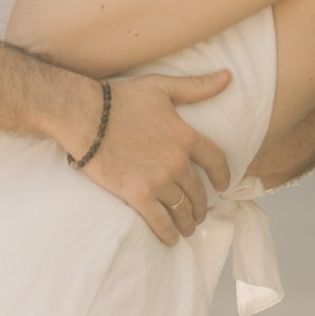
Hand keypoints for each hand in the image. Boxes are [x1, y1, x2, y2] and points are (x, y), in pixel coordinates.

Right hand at [77, 71, 234, 245]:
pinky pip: (161, 222)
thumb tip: (228, 77)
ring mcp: (158, 181)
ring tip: (188, 227)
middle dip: (202, 205)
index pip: (217, 161)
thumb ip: (197, 87)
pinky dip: (169, 233)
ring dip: (188, 222)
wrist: (86, 117)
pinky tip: (172, 238)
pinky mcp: (138, 196)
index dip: (223, 176)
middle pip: (199, 192)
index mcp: (186, 137)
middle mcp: (177, 162)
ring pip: (182, 210)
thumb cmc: (122, 99)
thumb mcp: (162, 87)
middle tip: (200, 212)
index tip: (222, 186)